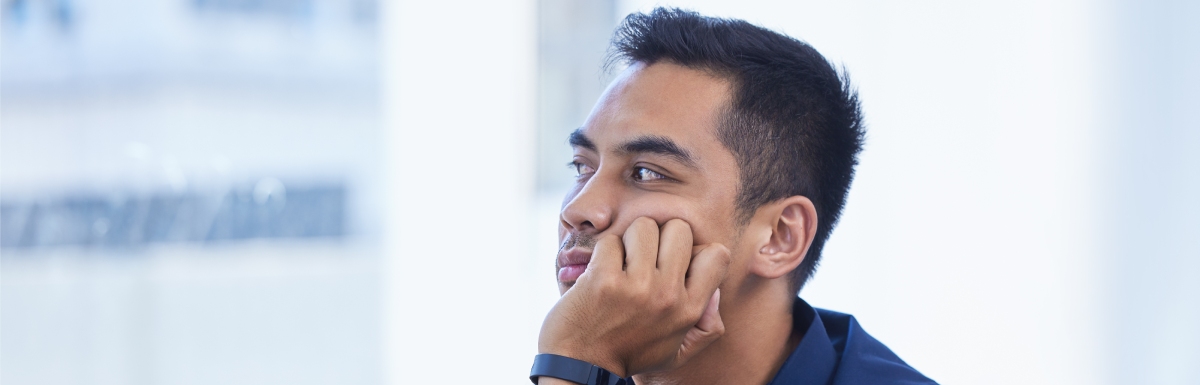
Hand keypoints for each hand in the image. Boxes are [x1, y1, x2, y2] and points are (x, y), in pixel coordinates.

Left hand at [538, 217, 730, 377]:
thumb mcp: (676, 352)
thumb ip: (706, 327)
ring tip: (620, 264)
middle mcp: (667, 296)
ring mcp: (636, 286)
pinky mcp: (604, 279)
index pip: (717, 255)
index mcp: (689, 311)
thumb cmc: (628, 354)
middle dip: (659, 236)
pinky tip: (599, 274)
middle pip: (679, 229)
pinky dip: (602, 253)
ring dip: (629, 241)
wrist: (581, 366)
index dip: (695, 250)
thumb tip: (715, 292)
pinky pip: (610, 240)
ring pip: (643, 226)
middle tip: (643, 258)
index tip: (673, 262)